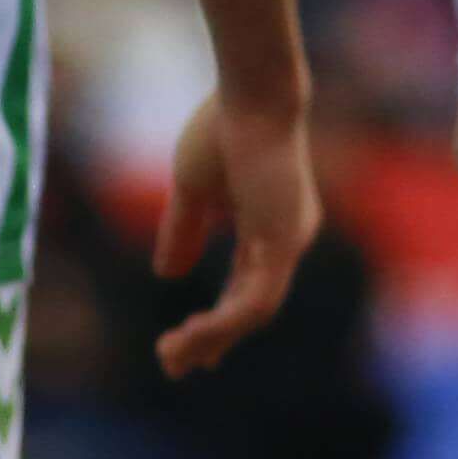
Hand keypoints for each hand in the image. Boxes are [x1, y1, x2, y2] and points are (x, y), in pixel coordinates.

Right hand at [153, 81, 317, 377]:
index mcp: (272, 223)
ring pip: (252, 312)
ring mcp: (290, 242)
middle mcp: (288, 237)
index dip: (218, 317)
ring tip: (170, 355)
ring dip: (210, 338)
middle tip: (175, 364)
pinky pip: (255, 301)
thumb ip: (184, 231)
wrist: (251, 93)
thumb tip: (167, 274)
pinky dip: (223, 323)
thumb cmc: (224, 127)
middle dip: (211, 338)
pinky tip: (192, 336)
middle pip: (251, 307)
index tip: (189, 342)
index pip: (247, 284)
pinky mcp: (284, 244)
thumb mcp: (193, 189)